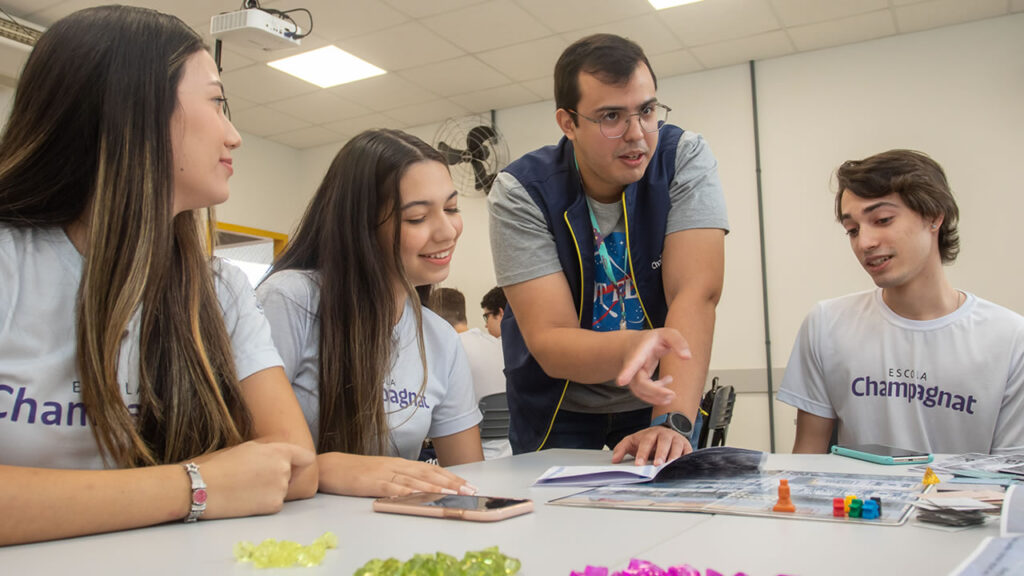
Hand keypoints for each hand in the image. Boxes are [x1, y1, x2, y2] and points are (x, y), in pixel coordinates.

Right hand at [194, 441, 314, 518]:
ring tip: (247, 488)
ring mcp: (280, 488)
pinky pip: (275, 504)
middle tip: (255, 479)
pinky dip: (265, 503)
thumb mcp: (250, 448)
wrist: (205, 487)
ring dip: (271, 490)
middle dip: (278, 477)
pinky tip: (247, 499)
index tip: (295, 467)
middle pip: (291, 475)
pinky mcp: (274, 506)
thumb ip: (272, 452)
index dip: (300, 463)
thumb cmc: (223, 465)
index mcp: (280, 452)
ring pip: (282, 490)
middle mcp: (284, 469)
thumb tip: (285, 458)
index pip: (306, 458)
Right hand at [319, 453, 477, 497]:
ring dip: (433, 486)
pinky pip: (392, 487)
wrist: (333, 466)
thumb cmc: (359, 471)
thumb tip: (424, 486)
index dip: (451, 476)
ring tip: (450, 492)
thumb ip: (404, 478)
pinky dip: (405, 492)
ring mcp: (385, 473)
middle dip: (450, 482)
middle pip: (428, 473)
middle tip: (468, 490)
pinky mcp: (373, 483)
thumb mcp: (386, 472)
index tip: (468, 484)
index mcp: (401, 463)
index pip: (432, 469)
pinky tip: (416, 496)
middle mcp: (397, 466)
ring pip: (414, 480)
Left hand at [611, 425, 691, 465]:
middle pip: (664, 443)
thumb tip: (615, 460)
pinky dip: (686, 459)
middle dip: (660, 454)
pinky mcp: (686, 447)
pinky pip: (687, 453)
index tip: (638, 464)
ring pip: (677, 448)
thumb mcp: (634, 440)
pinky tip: (682, 467)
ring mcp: (677, 440)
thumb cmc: (649, 439)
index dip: (642, 453)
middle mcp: (665, 436)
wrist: (667, 430)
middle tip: (656, 465)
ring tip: (669, 466)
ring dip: (673, 457)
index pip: (646, 442)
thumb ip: (622, 448)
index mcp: (651, 434)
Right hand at [616, 328, 690, 404]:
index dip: (626, 372)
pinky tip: (668, 381)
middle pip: (639, 382)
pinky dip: (656, 396)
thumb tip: (687, 357)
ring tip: (672, 395)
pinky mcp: (638, 383)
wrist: (636, 344)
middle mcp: (633, 366)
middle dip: (654, 391)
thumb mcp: (667, 334)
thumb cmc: (654, 339)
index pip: (632, 362)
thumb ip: (678, 342)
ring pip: (640, 392)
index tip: (621, 382)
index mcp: (639, 351)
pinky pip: (644, 394)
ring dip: (656, 397)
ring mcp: (634, 376)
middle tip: (672, 394)